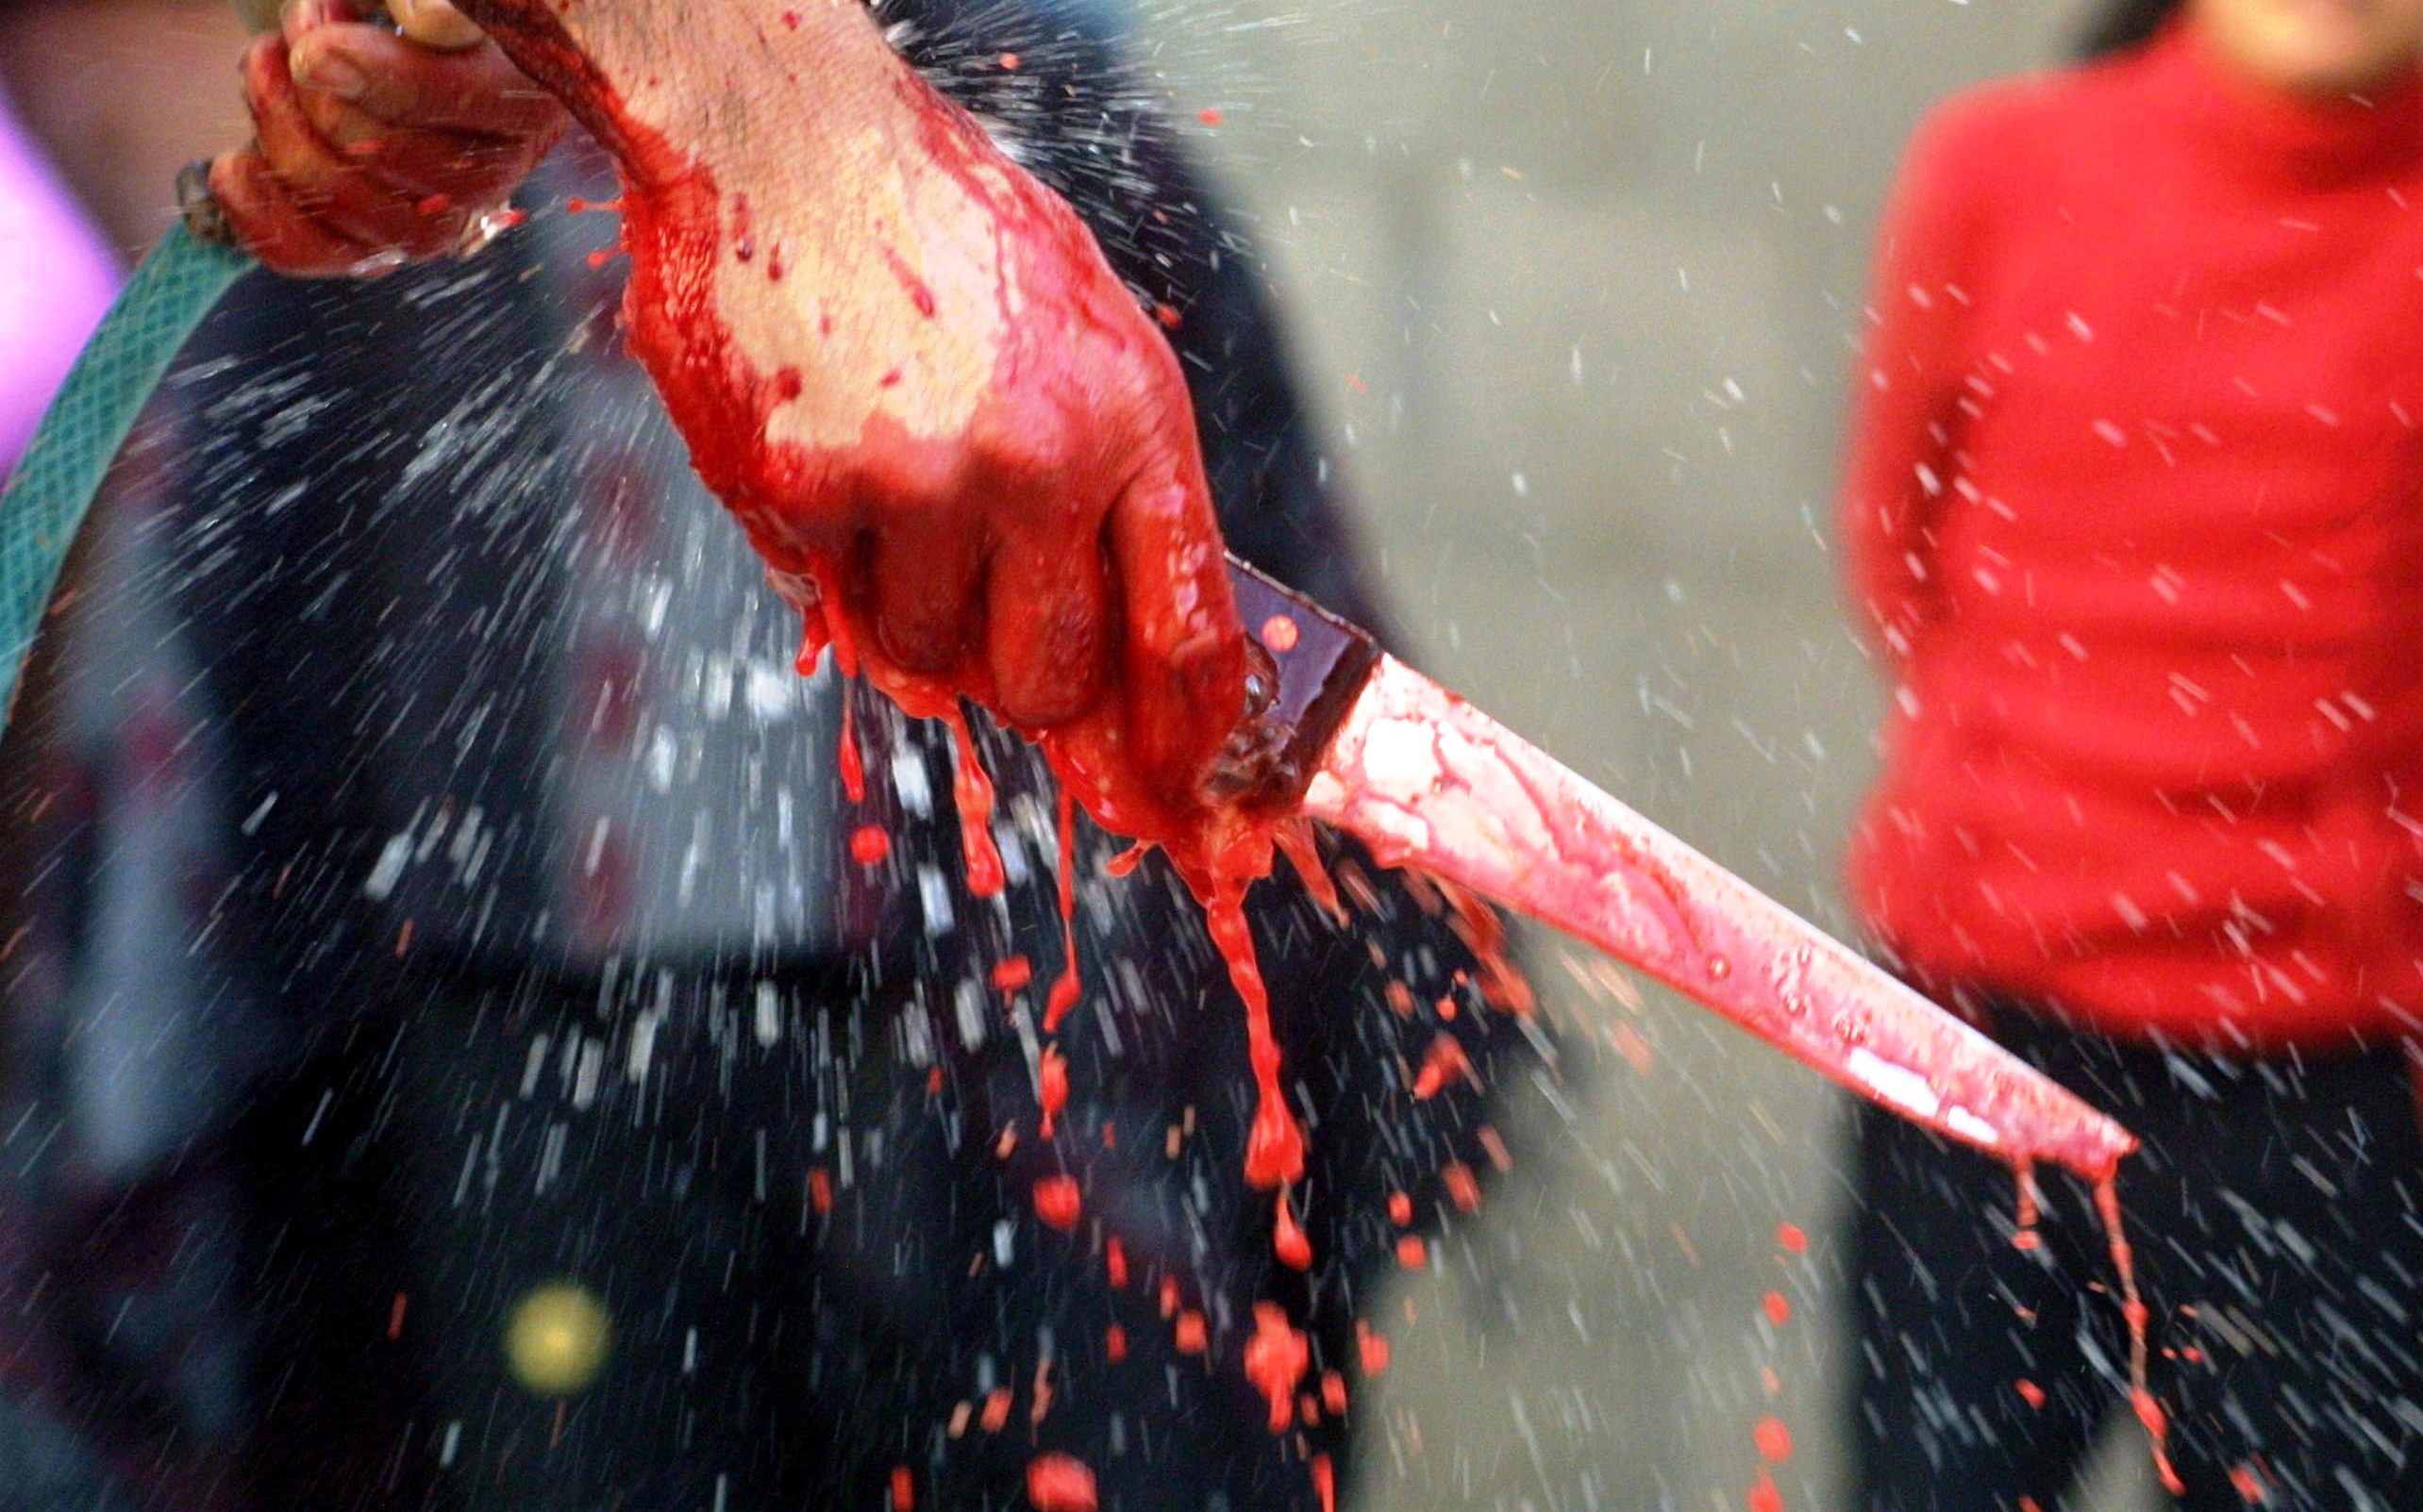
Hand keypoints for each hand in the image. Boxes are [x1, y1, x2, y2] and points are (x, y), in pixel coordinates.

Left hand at [210, 1, 566, 275]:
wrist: (399, 36)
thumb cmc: (420, 8)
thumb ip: (432, 1)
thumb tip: (423, 18)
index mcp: (529, 97)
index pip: (462, 100)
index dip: (379, 76)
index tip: (315, 42)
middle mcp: (495, 173)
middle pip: (385, 151)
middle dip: (314, 84)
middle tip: (299, 34)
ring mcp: (437, 220)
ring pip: (343, 199)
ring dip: (279, 125)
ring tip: (269, 64)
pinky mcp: (380, 243)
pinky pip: (313, 252)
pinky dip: (260, 212)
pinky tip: (235, 164)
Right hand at [456, 0, 1249, 814]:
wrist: (788, 134)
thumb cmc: (947, 233)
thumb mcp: (1085, 333)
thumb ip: (1116, 491)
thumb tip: (1128, 666)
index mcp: (1131, 418)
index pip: (1188, 632)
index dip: (1183, 744)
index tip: (1175, 798)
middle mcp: (1037, 460)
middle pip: (1047, 682)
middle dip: (1020, 683)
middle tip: (988, 620)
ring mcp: (915, 481)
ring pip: (921, 655)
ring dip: (907, 606)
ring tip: (892, 478)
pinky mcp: (801, 486)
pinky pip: (819, 596)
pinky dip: (819, 550)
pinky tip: (820, 445)